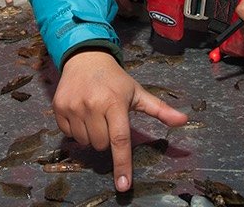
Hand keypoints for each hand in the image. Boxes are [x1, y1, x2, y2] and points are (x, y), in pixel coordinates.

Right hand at [53, 50, 187, 191]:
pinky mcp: (59, 108)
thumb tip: (184, 121)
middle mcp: (93, 105)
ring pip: (85, 142)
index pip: (120, 140)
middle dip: (107, 138)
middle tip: (108, 119)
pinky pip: (69, 134)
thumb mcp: (138, 92)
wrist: (85, 58)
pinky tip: (81, 112)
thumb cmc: (115, 79)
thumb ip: (160, 110)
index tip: (124, 185)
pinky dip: (76, 130)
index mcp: (115, 103)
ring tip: (95, 115)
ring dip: (92, 135)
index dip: (122, 165)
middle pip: (102, 145)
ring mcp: (74, 107)